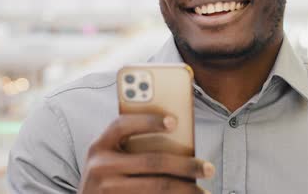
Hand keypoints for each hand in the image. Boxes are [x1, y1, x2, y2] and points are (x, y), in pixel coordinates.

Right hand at [78, 114, 213, 192]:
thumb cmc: (106, 177)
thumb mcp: (109, 157)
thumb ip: (130, 145)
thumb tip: (176, 138)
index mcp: (99, 146)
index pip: (123, 125)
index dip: (148, 121)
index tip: (175, 121)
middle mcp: (100, 167)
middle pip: (152, 161)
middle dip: (186, 165)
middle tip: (208, 168)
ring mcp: (108, 190)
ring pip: (158, 187)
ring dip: (186, 189)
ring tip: (203, 190)